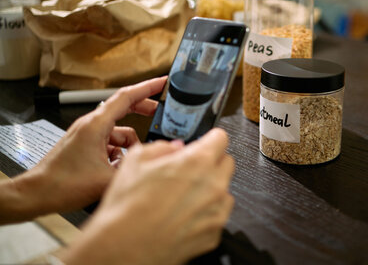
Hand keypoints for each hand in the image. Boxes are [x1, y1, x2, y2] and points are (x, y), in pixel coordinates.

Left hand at [0, 77, 166, 222]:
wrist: (36, 194)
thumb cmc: (61, 184)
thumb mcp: (107, 178)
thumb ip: (135, 168)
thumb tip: (154, 161)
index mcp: (96, 125)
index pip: (127, 97)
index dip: (147, 87)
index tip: (162, 82)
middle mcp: (91, 125)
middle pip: (124, 109)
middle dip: (144, 111)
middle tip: (160, 113)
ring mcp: (87, 135)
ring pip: (119, 133)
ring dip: (130, 145)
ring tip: (133, 162)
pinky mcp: (85, 146)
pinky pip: (110, 144)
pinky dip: (119, 154)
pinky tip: (118, 170)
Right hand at [58, 128, 234, 264]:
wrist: (124, 248)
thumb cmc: (128, 208)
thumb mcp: (136, 160)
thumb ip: (162, 147)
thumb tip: (175, 148)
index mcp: (198, 162)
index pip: (221, 137)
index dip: (209, 139)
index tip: (204, 143)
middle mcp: (213, 185)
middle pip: (226, 162)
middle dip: (211, 163)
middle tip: (189, 171)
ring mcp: (217, 211)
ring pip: (223, 190)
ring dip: (209, 189)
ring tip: (181, 198)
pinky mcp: (214, 233)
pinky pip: (217, 215)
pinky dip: (205, 213)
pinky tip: (181, 216)